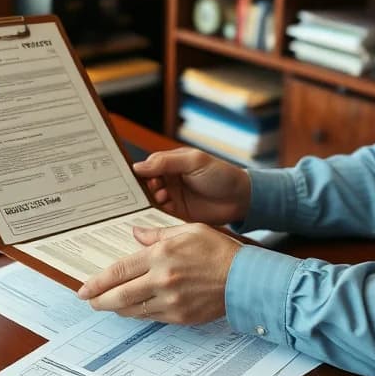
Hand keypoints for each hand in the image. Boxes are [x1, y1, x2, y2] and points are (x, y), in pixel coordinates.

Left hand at [77, 223, 240, 324]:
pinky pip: (151, 317)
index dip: (97, 282)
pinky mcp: (181, 316)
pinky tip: (133, 309)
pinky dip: (138, 314)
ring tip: (108, 304)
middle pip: (120, 296)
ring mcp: (172, 301)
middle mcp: (163, 280)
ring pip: (133, 310)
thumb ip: (158, 234)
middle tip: (89, 301)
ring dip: (117, 309)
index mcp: (162, 255)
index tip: (84, 288)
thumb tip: (135, 234)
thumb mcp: (189, 230)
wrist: (246, 278)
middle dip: (100, 301)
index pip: (119, 271)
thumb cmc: (219, 250)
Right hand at [133, 147, 250, 225]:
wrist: (240, 199)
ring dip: (152, 200)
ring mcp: (172, 197)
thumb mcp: (194, 161)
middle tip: (152, 189)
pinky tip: (163, 209)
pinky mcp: (177, 213)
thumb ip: (166, 162)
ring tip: (163, 197)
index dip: (140, 172)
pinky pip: (160, 213)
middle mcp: (169, 180)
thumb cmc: (221, 174)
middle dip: (144, 188)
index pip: (148, 166)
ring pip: (151, 199)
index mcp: (171, 163)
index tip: (134, 177)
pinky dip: (156, 213)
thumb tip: (138, 166)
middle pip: (146, 184)